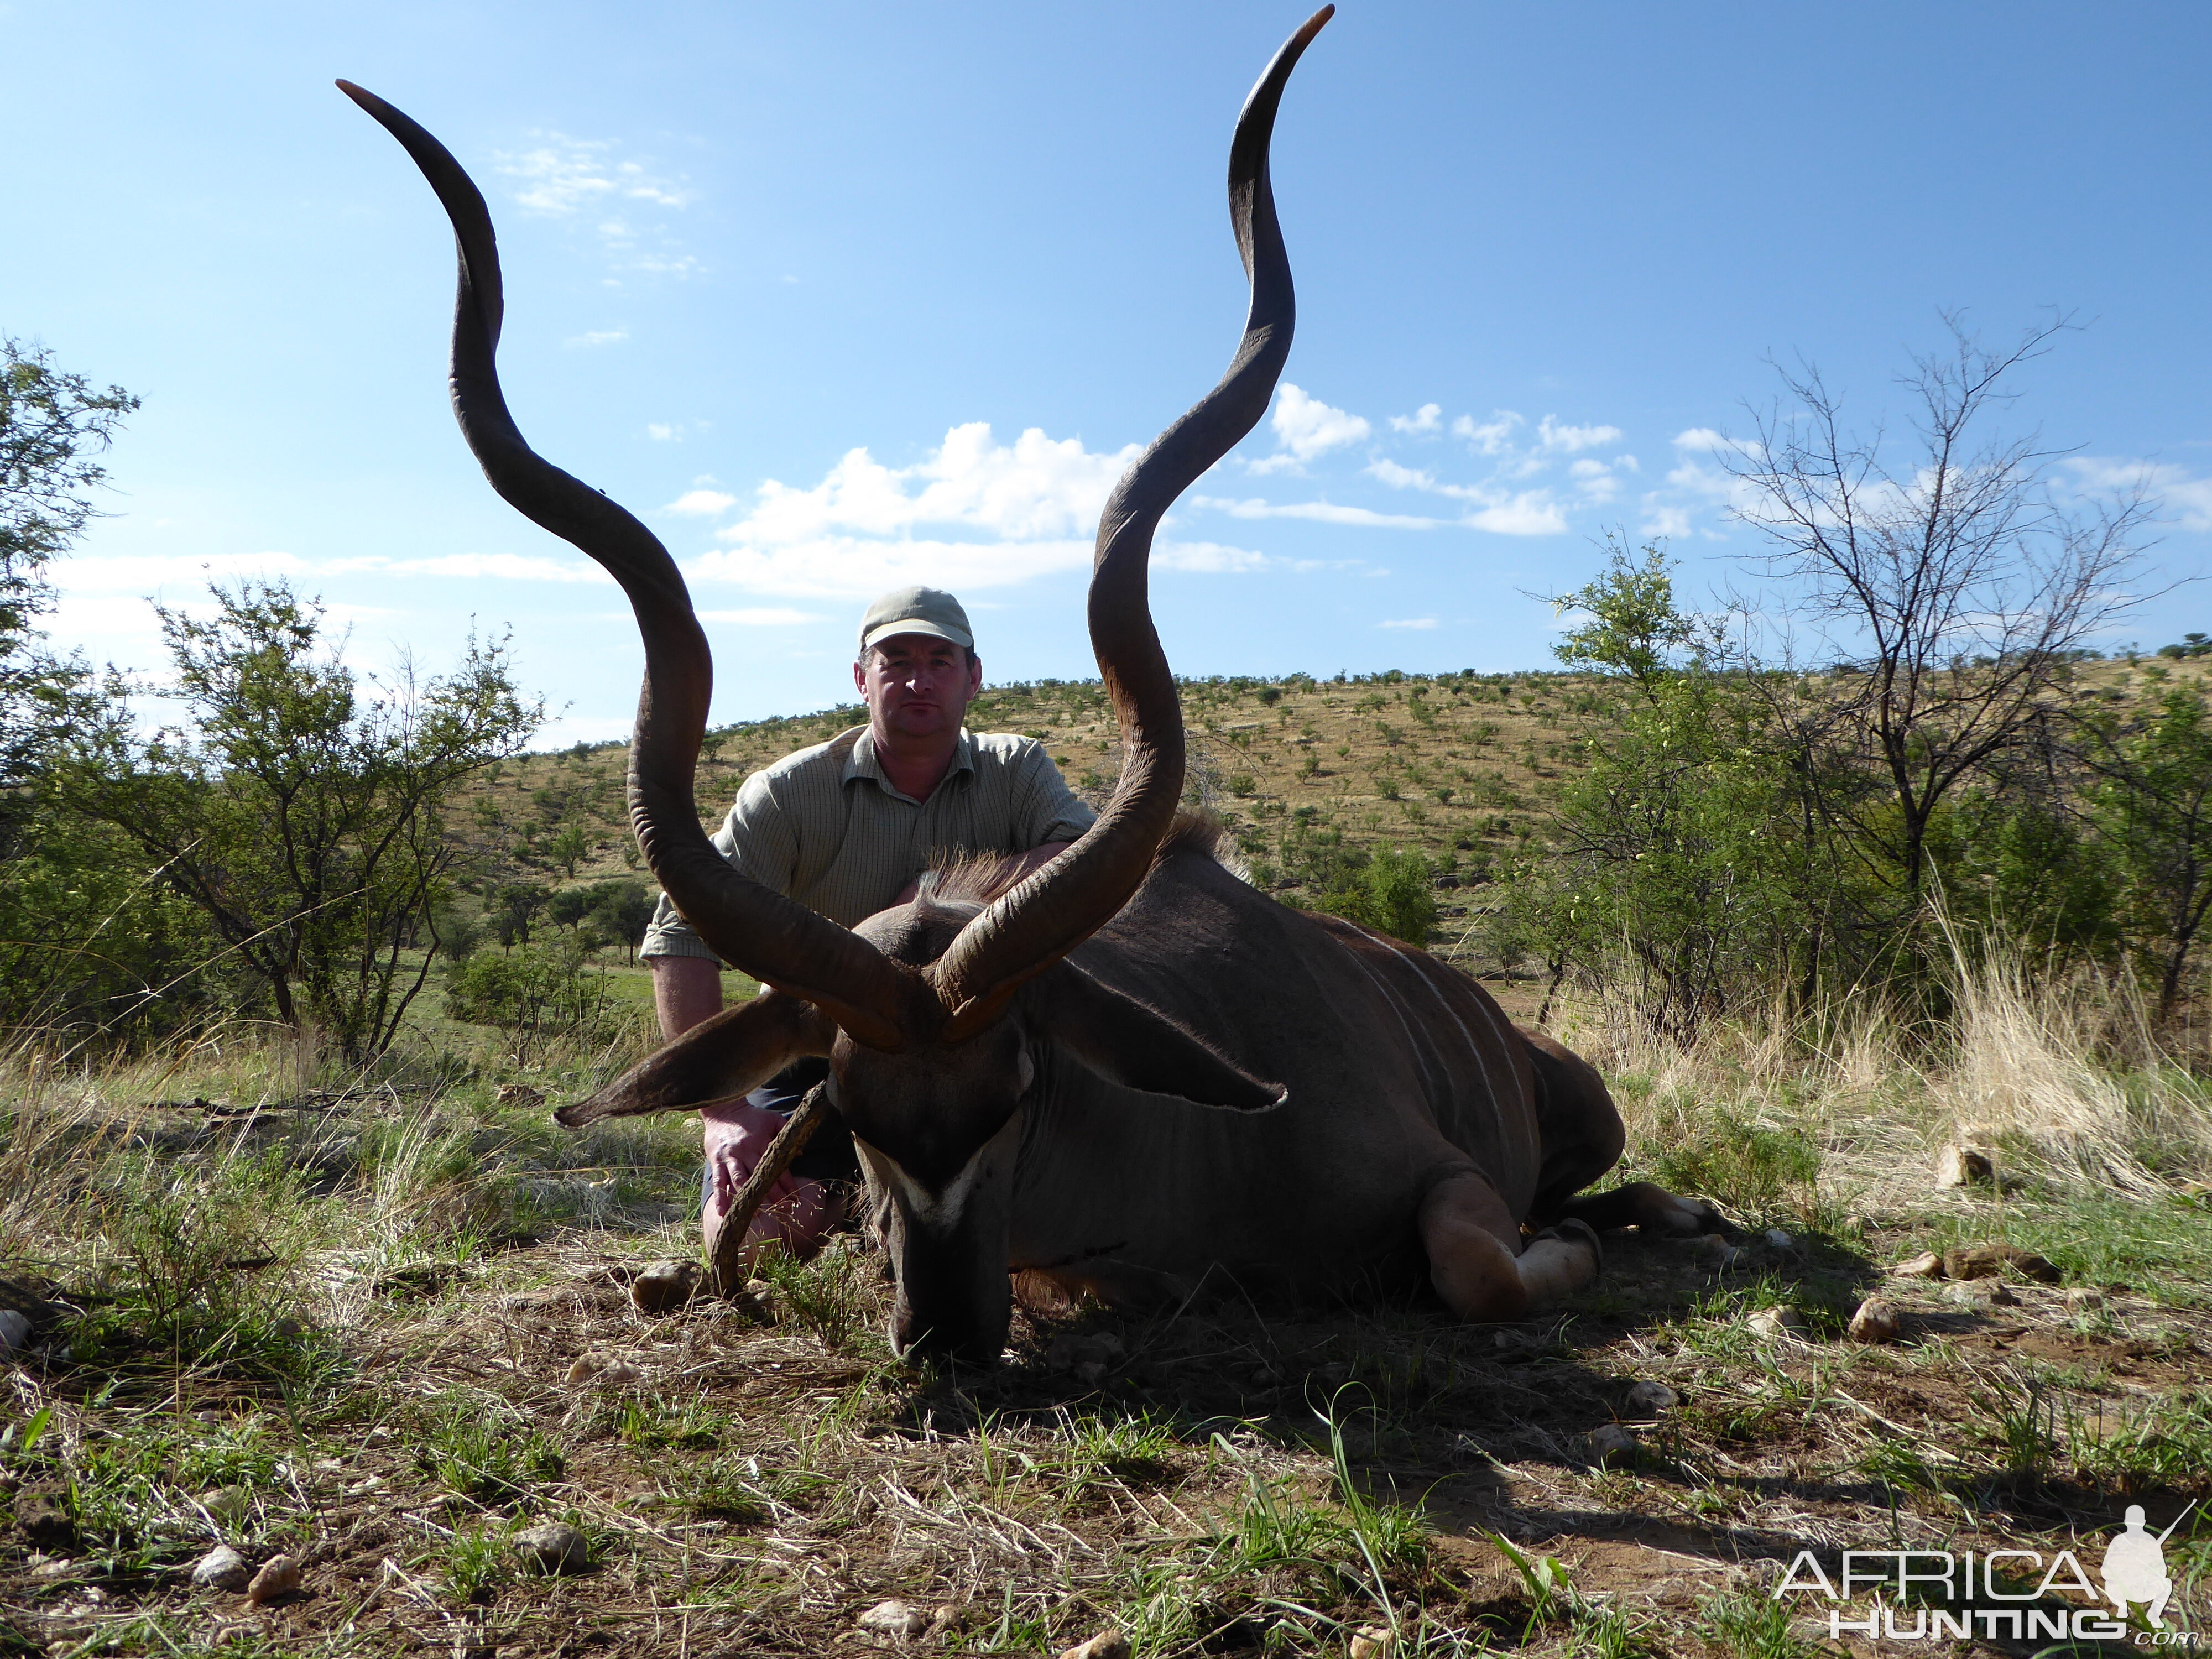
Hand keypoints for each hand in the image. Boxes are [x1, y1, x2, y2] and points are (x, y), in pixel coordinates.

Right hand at [700, 1098, 840, 1260]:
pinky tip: (723, 1212)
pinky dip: (720, 1198)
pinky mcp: (716, 1161)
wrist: (724, 1109)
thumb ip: (786, 1133)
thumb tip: (800, 1153)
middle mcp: (745, 1152)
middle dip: (772, 1195)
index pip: (777, 1167)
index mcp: (761, 1142)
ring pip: (739, 1182)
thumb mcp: (773, 1119)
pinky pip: (718, 1181)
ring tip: (756, 1215)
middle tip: (783, 1210)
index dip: (787, 1183)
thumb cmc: (752, 1116)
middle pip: (759, 1178)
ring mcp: (729, 1157)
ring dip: (746, 1199)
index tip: (796, 1197)